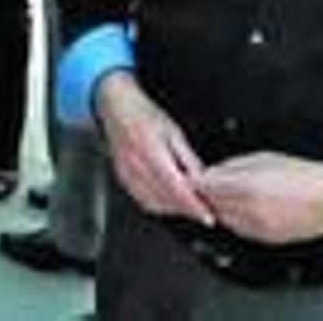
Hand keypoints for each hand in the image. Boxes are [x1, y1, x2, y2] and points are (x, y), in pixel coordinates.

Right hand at [94, 72, 214, 225]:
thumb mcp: (173, 131)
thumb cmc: (144, 114)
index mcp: (150, 149)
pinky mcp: (122, 178)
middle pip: (165, 198)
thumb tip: (203, 180)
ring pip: (153, 203)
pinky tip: (170, 201)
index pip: (175, 185)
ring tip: (188, 206)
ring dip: (173, 209)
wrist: (116, 107)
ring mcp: (126, 173)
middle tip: (204, 209)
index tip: (207, 215)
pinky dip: (159, 206)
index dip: (192, 204)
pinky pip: (142, 200)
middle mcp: (135, 164)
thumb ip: (187, 157)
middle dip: (187, 208)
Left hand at [196, 152, 322, 245]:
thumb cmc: (303, 174)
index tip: (189, 177)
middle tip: (202, 186)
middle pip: (212, 205)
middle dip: (205, 195)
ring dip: (219, 208)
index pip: (208, 186)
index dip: (195, 181)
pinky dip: (234, 220)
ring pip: (224, 220)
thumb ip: (234, 166)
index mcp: (249, 187)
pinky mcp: (267, 240)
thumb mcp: (264, 158)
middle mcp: (252, 211)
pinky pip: (240, 230)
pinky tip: (240, 208)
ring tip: (223, 195)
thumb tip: (212, 172)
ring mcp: (259, 228)